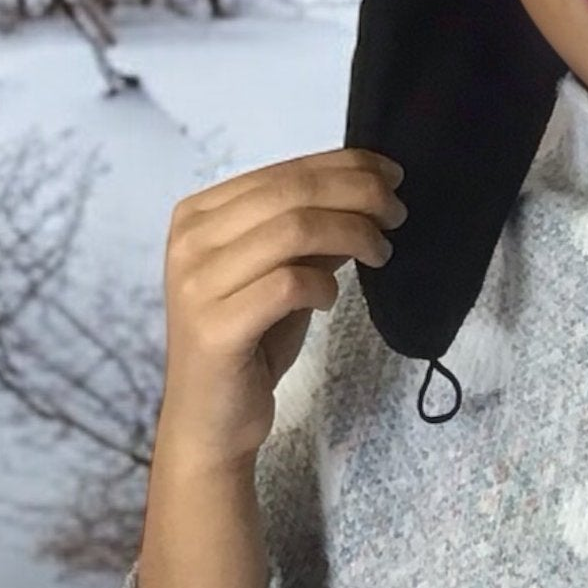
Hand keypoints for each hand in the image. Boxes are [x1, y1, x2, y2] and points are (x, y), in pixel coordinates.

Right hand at [156, 146, 407, 474]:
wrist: (210, 421)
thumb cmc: (250, 341)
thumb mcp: (284, 272)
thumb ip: (313, 231)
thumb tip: (369, 190)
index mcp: (198, 215)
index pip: (283, 170)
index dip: (346, 165)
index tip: (393, 175)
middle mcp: (189, 241)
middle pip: (292, 192)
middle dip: (359, 194)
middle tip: (398, 212)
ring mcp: (195, 283)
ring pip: (293, 229)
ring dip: (352, 233)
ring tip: (380, 252)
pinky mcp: (213, 327)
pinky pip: (287, 284)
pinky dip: (323, 285)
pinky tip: (332, 298)